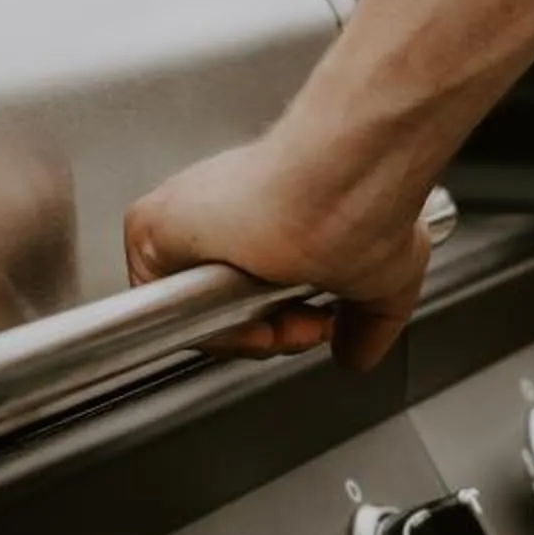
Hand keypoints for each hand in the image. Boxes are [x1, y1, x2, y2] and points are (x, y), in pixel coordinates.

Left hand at [124, 130, 433, 372]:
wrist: (341, 181)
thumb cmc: (365, 200)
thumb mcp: (383, 277)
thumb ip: (367, 321)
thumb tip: (360, 353)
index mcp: (264, 220)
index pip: (249, 297)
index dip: (284, 327)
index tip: (321, 324)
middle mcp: (222, 218)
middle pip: (222, 311)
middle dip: (271, 335)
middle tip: (308, 326)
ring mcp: (184, 223)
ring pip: (193, 313)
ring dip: (244, 337)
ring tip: (285, 324)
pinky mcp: (150, 226)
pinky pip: (159, 304)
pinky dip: (204, 326)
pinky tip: (249, 319)